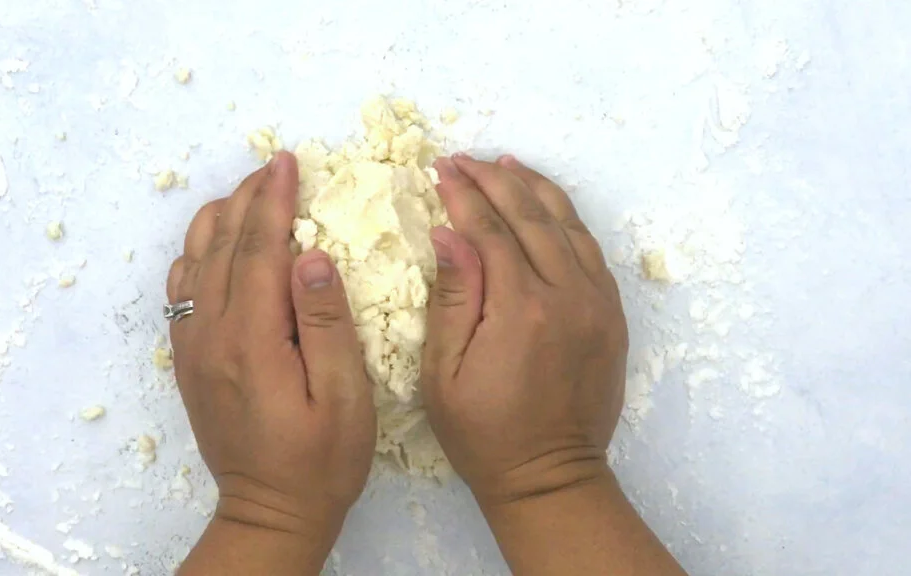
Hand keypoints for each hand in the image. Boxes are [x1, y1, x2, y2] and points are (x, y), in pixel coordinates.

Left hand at [167, 152, 374, 573]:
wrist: (269, 512)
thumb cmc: (321, 460)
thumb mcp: (344, 396)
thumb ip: (326, 323)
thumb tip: (311, 256)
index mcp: (253, 340)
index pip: (259, 250)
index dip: (273, 201)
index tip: (288, 163)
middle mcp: (212, 336)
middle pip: (223, 246)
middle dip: (248, 198)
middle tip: (274, 165)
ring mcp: (193, 348)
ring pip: (194, 263)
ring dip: (220, 220)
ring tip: (249, 194)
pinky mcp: (188, 361)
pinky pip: (181, 293)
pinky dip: (196, 256)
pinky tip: (216, 246)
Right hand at [422, 154, 683, 575]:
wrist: (550, 475)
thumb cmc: (483, 433)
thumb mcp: (444, 374)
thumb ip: (452, 297)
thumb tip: (449, 231)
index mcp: (521, 309)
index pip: (491, 231)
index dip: (465, 195)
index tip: (441, 169)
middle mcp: (567, 295)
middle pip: (531, 216)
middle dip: (495, 179)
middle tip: (466, 159)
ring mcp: (597, 303)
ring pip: (568, 225)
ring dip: (535, 188)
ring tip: (505, 163)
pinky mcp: (612, 314)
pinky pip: (591, 250)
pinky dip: (567, 218)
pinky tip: (546, 203)